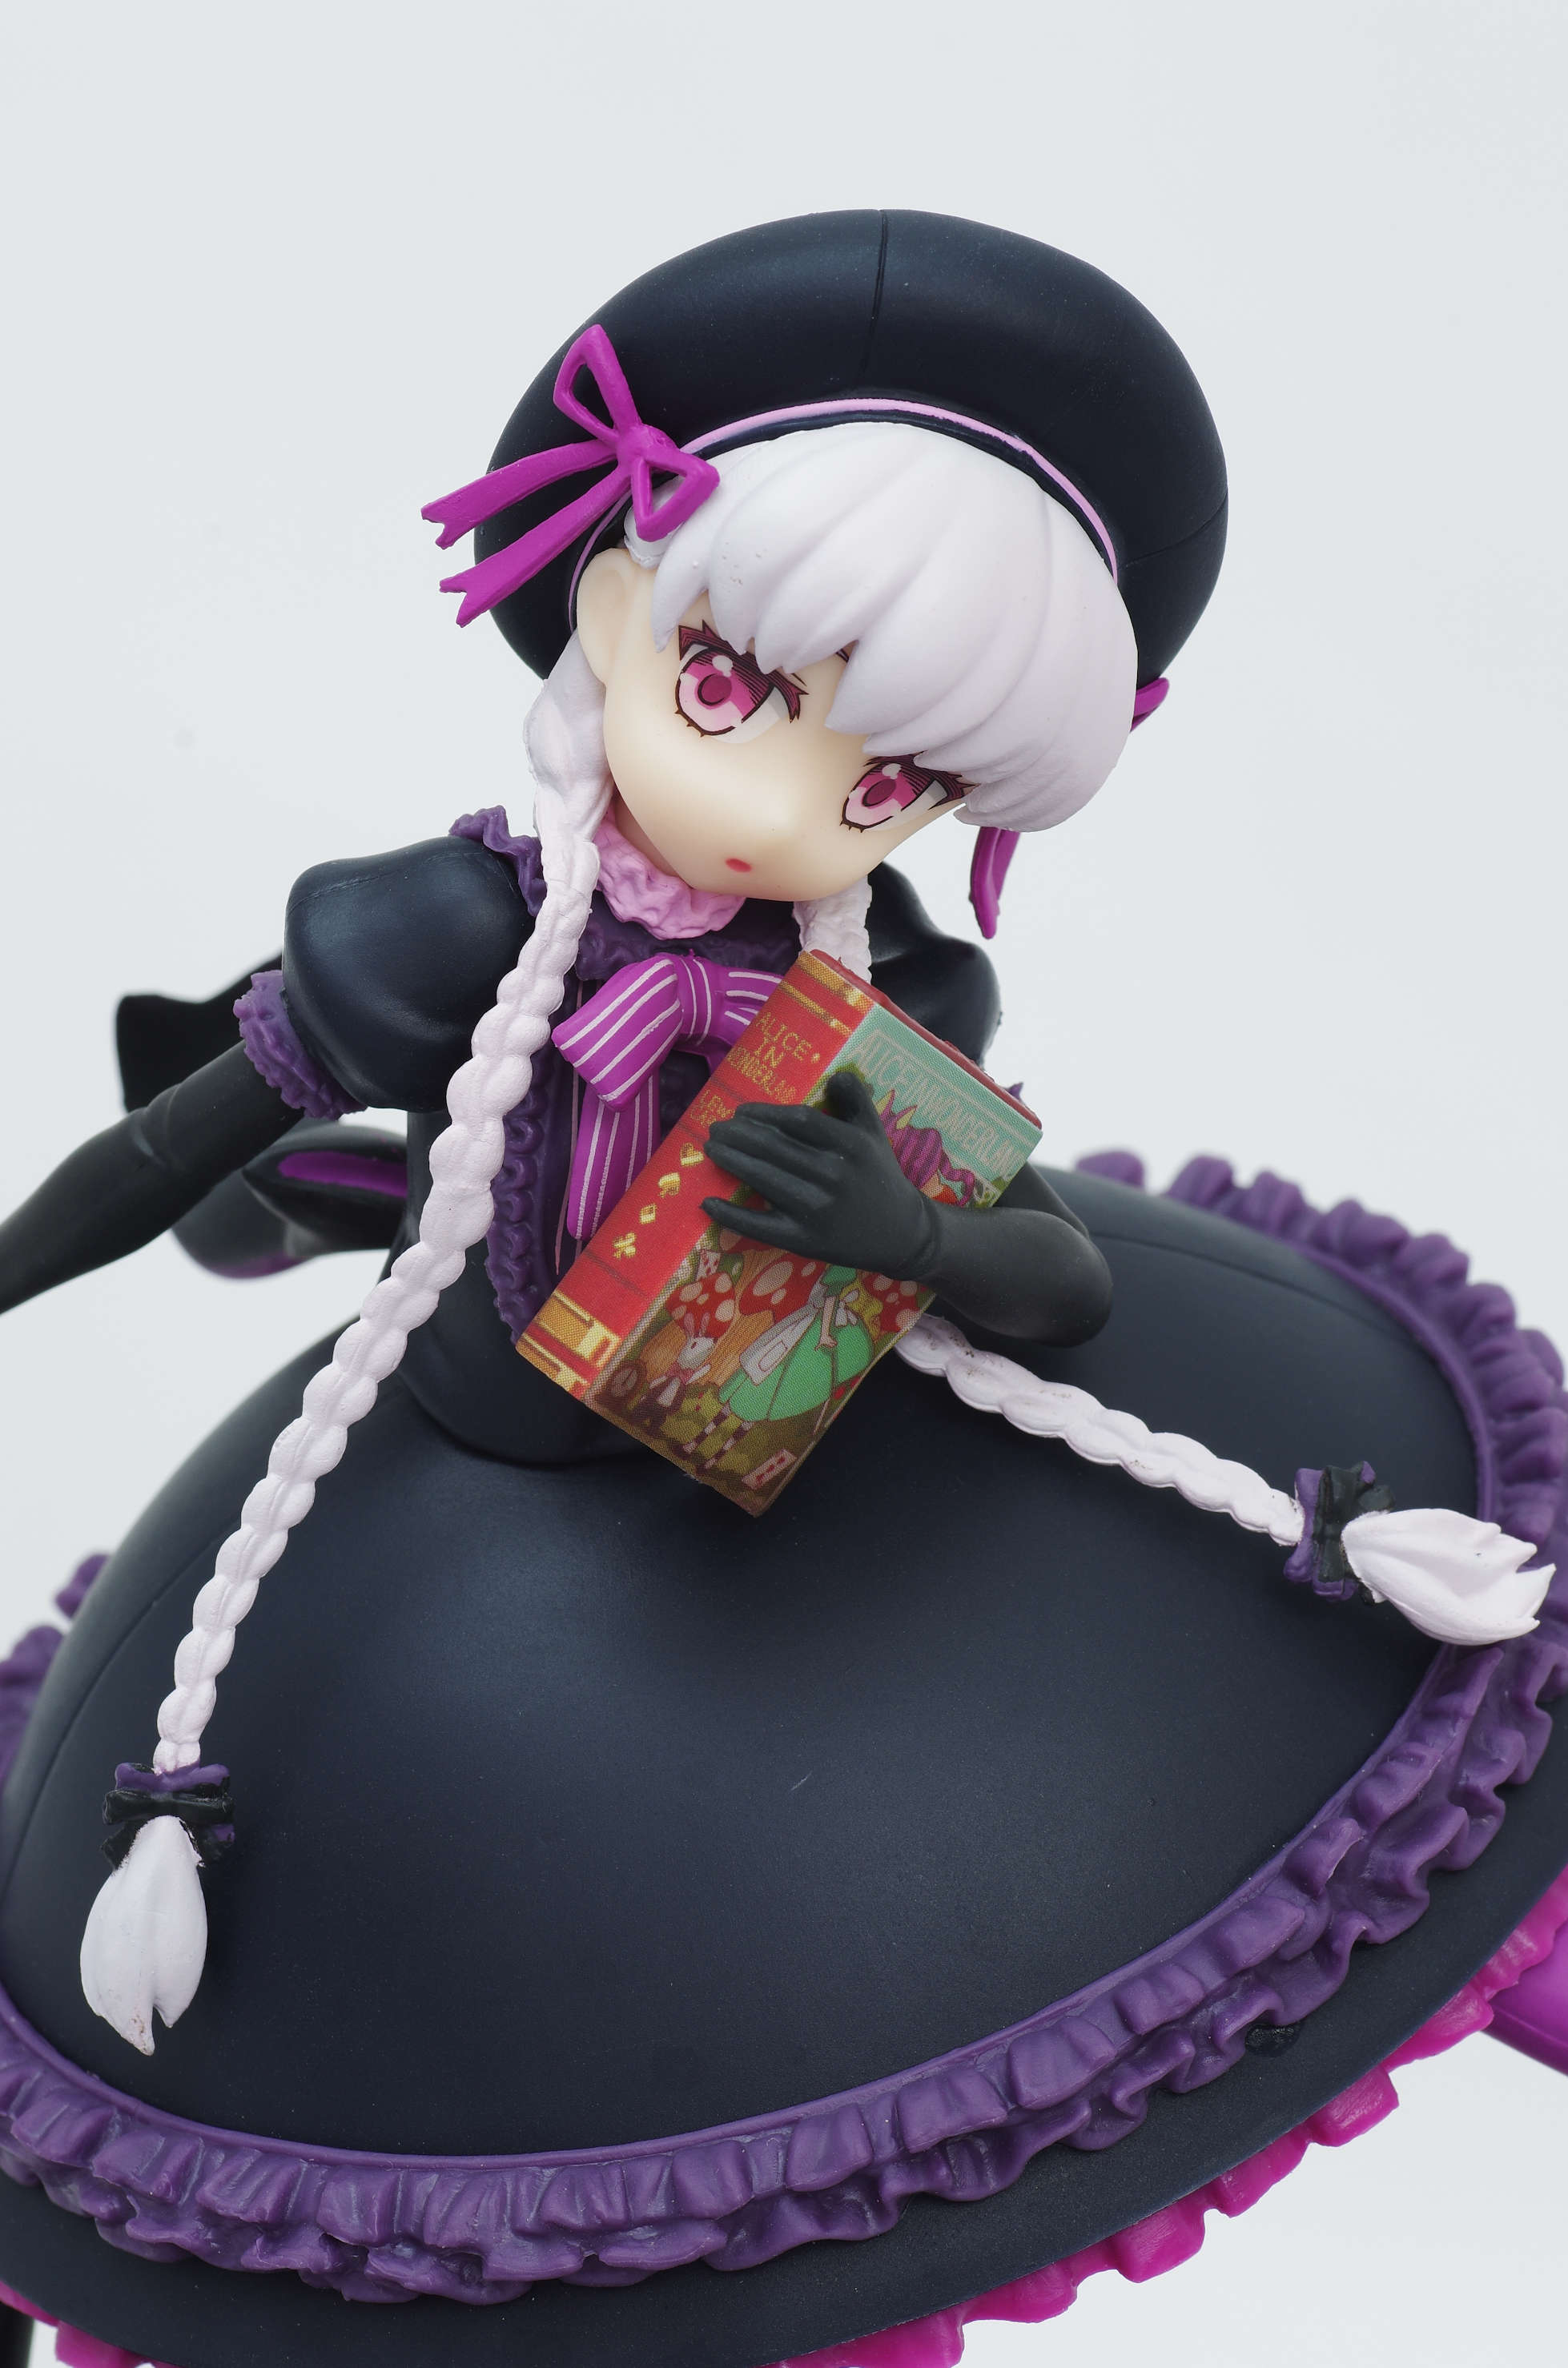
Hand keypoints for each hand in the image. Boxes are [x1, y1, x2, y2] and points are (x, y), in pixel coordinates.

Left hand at [703, 1071, 939, 1276]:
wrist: (900, 1234)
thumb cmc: (879, 1176)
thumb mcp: (874, 1133)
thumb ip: (856, 1099)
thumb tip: (835, 1074)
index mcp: (851, 1146)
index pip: (799, 1121)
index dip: (765, 1113)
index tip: (741, 1111)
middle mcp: (833, 1176)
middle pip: (774, 1148)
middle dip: (738, 1135)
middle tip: (716, 1128)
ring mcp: (817, 1210)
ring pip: (764, 1180)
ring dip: (731, 1162)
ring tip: (711, 1148)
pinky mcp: (805, 1240)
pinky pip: (761, 1227)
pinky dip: (732, 1215)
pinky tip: (708, 1203)